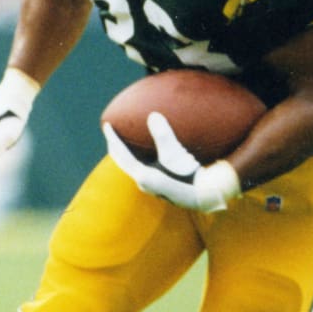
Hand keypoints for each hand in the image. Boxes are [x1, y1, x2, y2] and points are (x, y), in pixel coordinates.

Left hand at [103, 112, 240, 211]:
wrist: (205, 196)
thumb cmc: (190, 176)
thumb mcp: (176, 154)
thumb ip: (163, 136)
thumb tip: (153, 115)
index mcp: (143, 177)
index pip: (122, 155)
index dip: (113, 139)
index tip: (107, 125)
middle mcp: (145, 183)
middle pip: (124, 162)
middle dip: (117, 146)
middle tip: (112, 131)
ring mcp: (153, 185)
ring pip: (133, 165)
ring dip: (128, 152)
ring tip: (126, 139)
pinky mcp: (162, 184)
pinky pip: (144, 166)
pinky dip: (140, 156)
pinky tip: (147, 151)